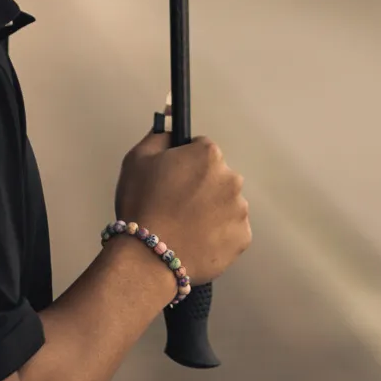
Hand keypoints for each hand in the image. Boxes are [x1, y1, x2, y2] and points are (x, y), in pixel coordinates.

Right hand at [114, 129, 251, 286]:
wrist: (148, 256)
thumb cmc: (141, 204)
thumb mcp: (137, 159)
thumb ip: (159, 136)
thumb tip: (172, 123)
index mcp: (208, 155)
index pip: (201, 149)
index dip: (184, 162)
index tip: (172, 178)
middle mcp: (231, 179)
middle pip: (217, 177)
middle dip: (201, 187)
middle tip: (175, 205)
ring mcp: (240, 210)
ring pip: (225, 204)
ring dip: (211, 210)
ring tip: (184, 227)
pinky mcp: (242, 238)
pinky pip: (231, 231)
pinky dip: (217, 234)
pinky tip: (195, 240)